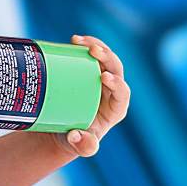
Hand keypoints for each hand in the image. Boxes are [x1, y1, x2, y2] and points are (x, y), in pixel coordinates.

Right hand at [60, 35, 129, 157]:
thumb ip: (83, 146)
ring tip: (79, 40)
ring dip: (96, 45)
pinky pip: (91, 54)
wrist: (62, 127)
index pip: (123, 93)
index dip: (117, 83)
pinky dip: (85, 44)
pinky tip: (75, 39)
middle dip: (107, 58)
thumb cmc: (76, 138)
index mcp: (117, 107)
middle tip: (93, 51)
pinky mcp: (88, 70)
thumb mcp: (80, 145)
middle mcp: (112, 90)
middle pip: (116, 69)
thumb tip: (76, 135)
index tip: (104, 77)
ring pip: (105, 57)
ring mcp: (100, 77)